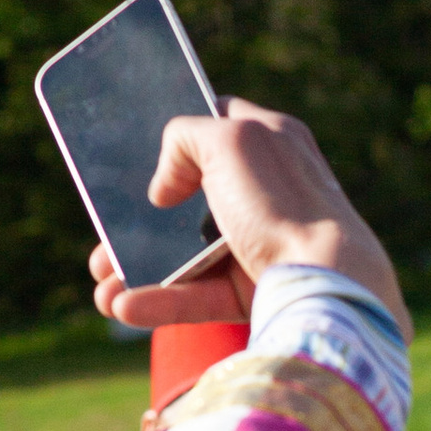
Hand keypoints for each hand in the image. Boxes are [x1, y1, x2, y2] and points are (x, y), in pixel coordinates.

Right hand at [88, 98, 408, 338]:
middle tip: (104, 238)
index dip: (182, 134)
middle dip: (140, 222)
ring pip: (189, 255)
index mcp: (273, 141)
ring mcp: (264, 243)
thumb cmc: (283, 203)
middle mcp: (270, 191)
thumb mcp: (230, 140)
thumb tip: (164, 185)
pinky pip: (202, 296)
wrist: (328, 284)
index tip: (138, 151)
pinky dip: (162, 302)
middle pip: (192, 200)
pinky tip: (123, 306)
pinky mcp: (260, 290)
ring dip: (139, 270)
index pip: (221, 123)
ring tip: (101, 285)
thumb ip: (186, 136)